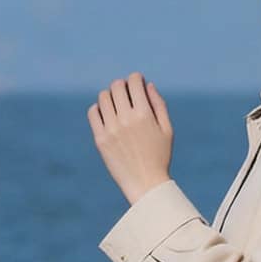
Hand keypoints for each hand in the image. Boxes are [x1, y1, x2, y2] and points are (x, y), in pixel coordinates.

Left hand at [89, 72, 172, 205]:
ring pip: (103, 97)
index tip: (137, 83)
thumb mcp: (166, 129)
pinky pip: (93, 113)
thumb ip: (158, 104)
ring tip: (117, 105)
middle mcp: (126, 119)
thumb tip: (147, 85)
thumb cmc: (160, 156)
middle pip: (117, 87)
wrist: (145, 183)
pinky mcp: (100, 139)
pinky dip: (98, 109)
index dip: (136, 78)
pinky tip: (107, 114)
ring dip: (110, 96)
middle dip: (123, 85)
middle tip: (127, 93)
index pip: (134, 82)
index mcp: (144, 114)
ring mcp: (111, 129)